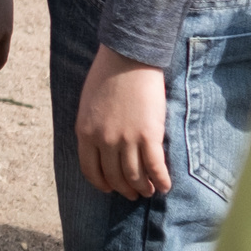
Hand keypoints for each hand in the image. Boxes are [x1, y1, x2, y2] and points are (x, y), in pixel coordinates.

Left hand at [75, 44, 168, 199]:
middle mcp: (104, 141)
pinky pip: (155, 167)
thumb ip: (92, 127)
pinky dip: (160, 180)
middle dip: (125, 189)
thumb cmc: (107, 74)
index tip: (110, 188)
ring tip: (148, 190)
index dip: (102, 184)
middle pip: (115, 177)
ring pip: (135, 176)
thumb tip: (99, 147)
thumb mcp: (88, 104)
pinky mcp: (149, 135)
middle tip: (133, 193)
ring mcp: (127, 140)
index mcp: (85, 133)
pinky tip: (165, 186)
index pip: (91, 170)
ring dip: (143, 188)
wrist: (128, 57)